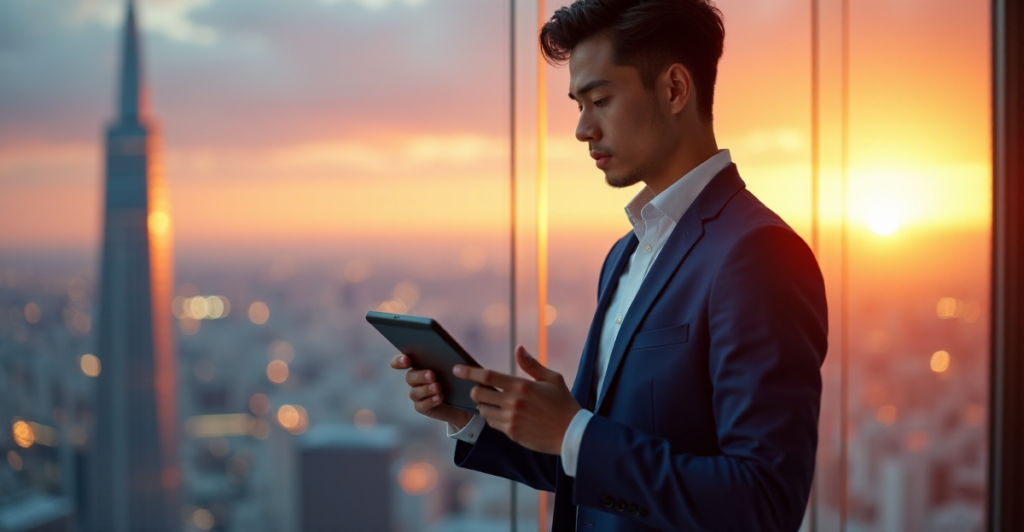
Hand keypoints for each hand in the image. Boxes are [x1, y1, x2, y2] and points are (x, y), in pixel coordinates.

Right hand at [390, 354, 472, 428]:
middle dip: (420, 376)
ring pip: (415, 392)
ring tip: (438, 387)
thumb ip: (446, 359)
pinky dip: (430, 401)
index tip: (406, 360)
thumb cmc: (456, 378)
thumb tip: (448, 352)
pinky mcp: (422, 407)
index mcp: (418, 365)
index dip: (399, 361)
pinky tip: (439, 398)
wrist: (462, 400)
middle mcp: (415, 379)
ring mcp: (417, 394)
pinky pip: (421, 405)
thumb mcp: (453, 367)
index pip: (401, 361)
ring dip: (426, 389)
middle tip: (432, 375)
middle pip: (410, 377)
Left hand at [454, 346, 580, 454]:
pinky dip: (493, 418)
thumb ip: (532, 364)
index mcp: (522, 386)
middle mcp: (514, 402)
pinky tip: (505, 416)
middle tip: (482, 389)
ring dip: (485, 405)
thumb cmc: (564, 404)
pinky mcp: (512, 433)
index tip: (457, 369)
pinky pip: (492, 423)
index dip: (469, 372)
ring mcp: (511, 419)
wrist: (572, 433)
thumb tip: (518, 348)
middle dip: (475, 390)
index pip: (488, 376)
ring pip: (483, 410)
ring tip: (497, 403)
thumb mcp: (553, 379)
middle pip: (478, 394)